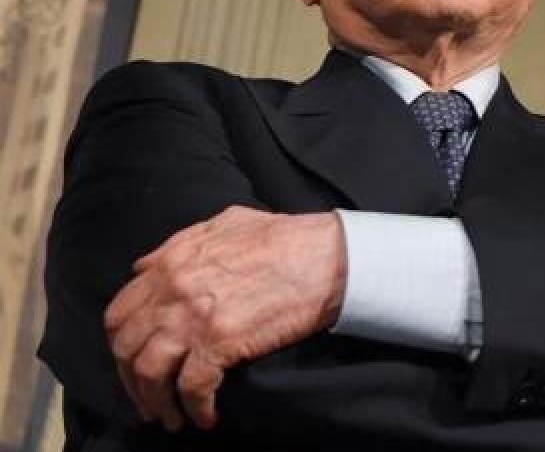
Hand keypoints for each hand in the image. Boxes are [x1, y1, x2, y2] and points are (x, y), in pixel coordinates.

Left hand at [104, 205, 345, 431]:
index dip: (122, 343)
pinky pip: (192, 387)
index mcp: (171, 263)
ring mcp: (194, 318)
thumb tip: (145, 265)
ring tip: (171, 418)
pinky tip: (206, 417)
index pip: (119, 312)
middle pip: (126, 348)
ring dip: (155, 402)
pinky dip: (195, 409)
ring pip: (149, 372)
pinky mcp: (221, 343)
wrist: (328, 258)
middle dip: (131, 380)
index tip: (134, 361)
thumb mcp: (227, 224)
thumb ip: (180, 243)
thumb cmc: (286, 238)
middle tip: (147, 399)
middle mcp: (173, 291)